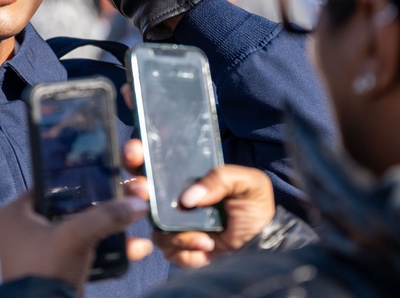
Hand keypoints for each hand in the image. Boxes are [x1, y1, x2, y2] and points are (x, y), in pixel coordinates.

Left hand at [0, 191, 150, 294]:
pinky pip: (85, 251)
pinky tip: (132, 248)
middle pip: (71, 207)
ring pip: (81, 230)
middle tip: (126, 198)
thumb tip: (136, 203)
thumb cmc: (45, 271)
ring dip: (109, 229)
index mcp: (18, 213)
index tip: (107, 175)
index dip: (80, 178)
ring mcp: (41, 250)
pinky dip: (106, 250)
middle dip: (102, 207)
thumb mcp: (77, 236)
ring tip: (134, 222)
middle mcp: (25, 228)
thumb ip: (107, 215)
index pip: (51, 183)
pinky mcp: (56, 268)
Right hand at [121, 136, 275, 268]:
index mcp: (187, 176)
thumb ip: (220, 178)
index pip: (155, 159)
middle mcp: (174, 198)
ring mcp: (172, 223)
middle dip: (135, 187)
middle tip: (144, 190)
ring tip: (206, 237)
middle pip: (138, 189)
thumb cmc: (256, 210)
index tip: (136, 153)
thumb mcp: (248, 183)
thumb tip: (187, 198)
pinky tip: (207, 246)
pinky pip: (166, 247)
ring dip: (176, 231)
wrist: (263, 246)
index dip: (138, 153)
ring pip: (153, 222)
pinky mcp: (176, 247)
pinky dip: (187, 247)